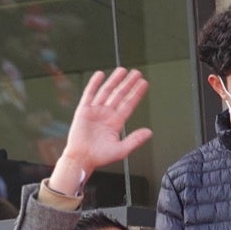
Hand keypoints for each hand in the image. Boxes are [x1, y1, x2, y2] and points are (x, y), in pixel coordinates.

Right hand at [46, 67, 153, 199]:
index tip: (144, 83)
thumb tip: (149, 132)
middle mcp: (106, 114)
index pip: (129, 104)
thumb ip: (135, 140)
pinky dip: (94, 84)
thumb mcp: (121, 150)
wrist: (81, 159)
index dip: (136, 94)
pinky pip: (89, 94)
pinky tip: (100, 75)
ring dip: (115, 80)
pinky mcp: (83, 111)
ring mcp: (95, 111)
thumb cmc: (99, 157)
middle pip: (120, 95)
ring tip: (123, 70)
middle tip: (137, 73)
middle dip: (128, 84)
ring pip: (107, 91)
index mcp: (116, 123)